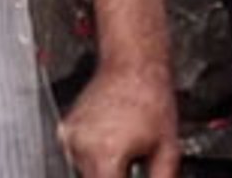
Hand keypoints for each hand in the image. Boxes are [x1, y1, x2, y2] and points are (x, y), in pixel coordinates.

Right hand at [57, 62, 178, 177]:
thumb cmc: (151, 97)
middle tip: (132, 161)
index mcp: (105, 155)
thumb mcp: (167, 147)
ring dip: (103, 167)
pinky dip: (93, 153)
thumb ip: (161, 177)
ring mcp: (69, 138)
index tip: (130, 174)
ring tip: (124, 145)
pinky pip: (77, 154)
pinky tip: (112, 137)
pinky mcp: (64, 130)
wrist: (133, 64)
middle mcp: (81, 148)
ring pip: (83, 170)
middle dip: (115, 174)